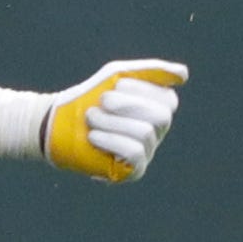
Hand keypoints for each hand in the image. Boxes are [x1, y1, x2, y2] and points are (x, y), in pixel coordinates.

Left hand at [45, 59, 188, 181]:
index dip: (142, 89)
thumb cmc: (90, 97)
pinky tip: (93, 137)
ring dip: (112, 122)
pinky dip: (111, 140)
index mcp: (158, 108)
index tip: (117, 83)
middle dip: (128, 105)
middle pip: (162, 116)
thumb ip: (150, 71)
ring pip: (145, 133)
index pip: (168, 99)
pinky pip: (134, 152)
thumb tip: (184, 75)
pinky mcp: (134, 170)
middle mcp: (158, 132)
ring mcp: (148, 151)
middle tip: (102, 102)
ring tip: (91, 118)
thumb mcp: (117, 75)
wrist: (58, 122)